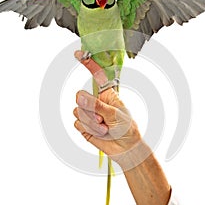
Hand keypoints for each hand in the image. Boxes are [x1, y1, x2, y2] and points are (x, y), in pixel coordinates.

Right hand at [73, 51, 151, 169]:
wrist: (126, 149)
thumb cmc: (127, 129)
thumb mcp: (115, 114)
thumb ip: (96, 105)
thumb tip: (79, 96)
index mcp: (106, 94)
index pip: (96, 76)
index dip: (88, 64)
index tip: (78, 54)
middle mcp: (96, 101)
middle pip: (80, 96)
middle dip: (90, 110)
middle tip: (103, 119)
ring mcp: (89, 113)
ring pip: (77, 111)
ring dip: (91, 123)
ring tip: (104, 128)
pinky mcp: (84, 125)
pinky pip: (77, 123)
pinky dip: (87, 129)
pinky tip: (99, 133)